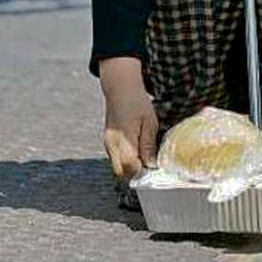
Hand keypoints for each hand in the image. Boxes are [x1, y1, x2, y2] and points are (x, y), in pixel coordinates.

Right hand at [100, 58, 158, 178]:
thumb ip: (149, 145)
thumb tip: (152, 165)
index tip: (154, 168)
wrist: (120, 89)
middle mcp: (111, 143)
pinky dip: (126, 159)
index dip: (143, 171)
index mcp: (123, 138)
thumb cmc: (137, 102)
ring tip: (144, 155)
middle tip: (150, 164)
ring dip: (131, 166)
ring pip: (118, 166)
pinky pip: (116, 158)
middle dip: (135, 173)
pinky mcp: (108, 142)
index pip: (130, 166)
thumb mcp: (149, 122)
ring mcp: (108, 143)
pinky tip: (137, 150)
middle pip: (121, 172)